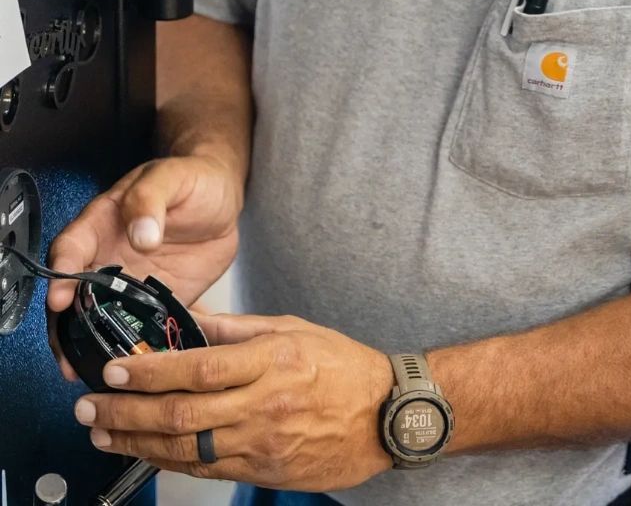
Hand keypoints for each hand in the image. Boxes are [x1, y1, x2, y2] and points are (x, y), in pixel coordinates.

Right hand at [47, 153, 243, 376]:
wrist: (224, 198)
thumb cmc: (193, 179)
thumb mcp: (171, 177)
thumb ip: (150, 199)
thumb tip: (140, 234)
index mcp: (103, 224)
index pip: (70, 250)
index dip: (61, 275)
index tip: (61, 298)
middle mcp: (110, 257)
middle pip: (74, 297)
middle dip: (65, 328)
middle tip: (67, 354)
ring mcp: (132, 283)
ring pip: (100, 318)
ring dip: (92, 344)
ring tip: (91, 370)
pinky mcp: (158, 300)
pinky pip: (140, 326)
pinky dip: (135, 346)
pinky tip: (136, 364)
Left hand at [74, 315, 395, 490]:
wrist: (384, 415)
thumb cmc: (343, 367)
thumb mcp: (294, 329)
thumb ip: (237, 327)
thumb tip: (191, 317)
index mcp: (272, 359)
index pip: (197, 367)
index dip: (149, 371)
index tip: (114, 369)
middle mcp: (264, 403)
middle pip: (180, 413)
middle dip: (126, 411)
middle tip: (90, 406)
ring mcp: (262, 442)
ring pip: (183, 448)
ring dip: (135, 441)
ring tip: (103, 431)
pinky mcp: (262, 470)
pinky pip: (204, 469)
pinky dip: (167, 461)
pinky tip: (145, 451)